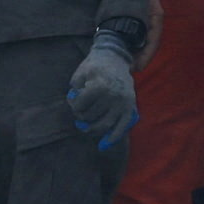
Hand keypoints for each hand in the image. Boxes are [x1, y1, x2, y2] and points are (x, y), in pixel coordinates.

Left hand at [68, 30, 136, 147]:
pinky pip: (122, 127)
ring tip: (86, 126)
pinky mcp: (130, 107)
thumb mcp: (80, 74)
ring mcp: (123, 103)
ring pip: (103, 125)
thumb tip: (76, 110)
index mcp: (99, 85)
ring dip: (92, 128)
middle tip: (80, 112)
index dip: (73, 105)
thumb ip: (75, 92)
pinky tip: (103, 145)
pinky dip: (112, 138)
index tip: (74, 100)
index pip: (80, 106)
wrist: (115, 57)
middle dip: (81, 117)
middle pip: (91, 117)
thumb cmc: (95, 67)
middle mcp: (113, 95)